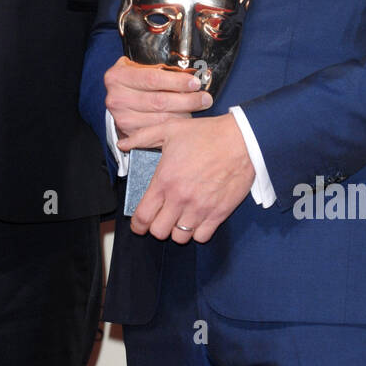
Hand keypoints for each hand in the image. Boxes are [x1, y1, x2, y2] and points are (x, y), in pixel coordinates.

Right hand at [104, 56, 211, 144]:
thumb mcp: (139, 66)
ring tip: (197, 108)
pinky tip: (184, 120)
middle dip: (187, 100)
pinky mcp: (129, 132)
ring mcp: (122, 118)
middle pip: (159, 101)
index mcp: (118, 77)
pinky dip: (174, 127)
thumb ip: (159, 68)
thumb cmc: (132, 79)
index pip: (152, 79)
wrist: (117, 96)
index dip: (177, 82)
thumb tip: (190, 73)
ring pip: (160, 119)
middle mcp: (117, 98)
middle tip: (204, 98)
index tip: (194, 83)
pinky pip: (157, 132)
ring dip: (184, 115)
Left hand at [120, 114, 254, 244]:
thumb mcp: (170, 129)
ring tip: (179, 218)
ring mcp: (200, 208)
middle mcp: (180, 198)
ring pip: (180, 237)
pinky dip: (197, 232)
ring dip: (177, 230)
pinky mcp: (219, 213)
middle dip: (156, 227)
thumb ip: (143, 138)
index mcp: (165, 180)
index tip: (138, 224)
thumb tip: (122, 145)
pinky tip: (197, 219)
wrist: (242, 140)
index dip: (137, 224)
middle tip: (160, 218)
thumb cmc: (206, 134)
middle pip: (159, 232)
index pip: (143, 216)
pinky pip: (202, 236)